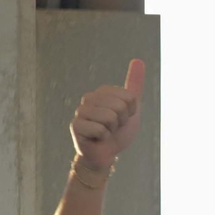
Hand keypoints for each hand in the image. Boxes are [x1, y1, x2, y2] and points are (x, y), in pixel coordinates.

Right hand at [70, 59, 144, 173]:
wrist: (106, 154)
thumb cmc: (118, 132)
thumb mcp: (132, 108)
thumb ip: (134, 85)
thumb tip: (139, 60)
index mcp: (103, 92)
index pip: (129, 97)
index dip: (131, 111)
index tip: (123, 118)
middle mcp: (89, 98)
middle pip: (120, 106)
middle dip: (122, 121)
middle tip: (114, 127)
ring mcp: (81, 112)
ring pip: (110, 117)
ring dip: (113, 130)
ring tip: (106, 133)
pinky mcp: (76, 126)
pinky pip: (100, 130)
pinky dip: (104, 138)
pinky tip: (97, 139)